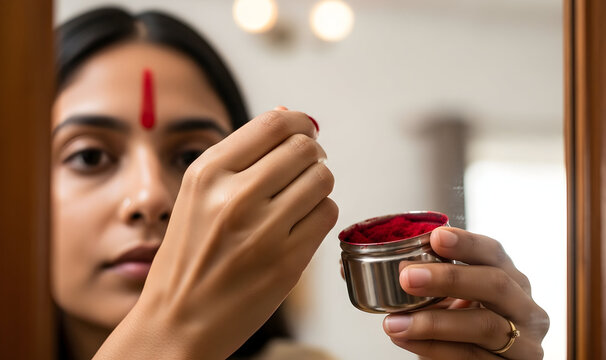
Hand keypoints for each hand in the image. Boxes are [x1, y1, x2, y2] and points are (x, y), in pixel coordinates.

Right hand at [97, 110, 337, 359]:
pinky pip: (327, 214)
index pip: (275, 123)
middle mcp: (234, 196)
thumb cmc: (189, 256)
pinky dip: (320, 214)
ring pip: (322, 179)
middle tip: (305, 167)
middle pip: (304, 148)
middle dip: (312, 154)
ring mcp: (263, 230)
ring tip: (300, 199)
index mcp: (207, 173)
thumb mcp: (197, 196)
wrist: (178, 320)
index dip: (299, 123)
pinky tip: (300, 225)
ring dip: (318, 184)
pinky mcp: (288, 261)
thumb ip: (241, 155)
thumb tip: (286, 114)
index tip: (304, 132)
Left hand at [383, 228, 548, 358]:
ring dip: (433, 322)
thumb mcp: (459, 302)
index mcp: (515, 282)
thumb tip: (404, 266)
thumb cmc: (467, 331)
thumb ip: (439, 284)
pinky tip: (405, 339)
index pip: (495, 253)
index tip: (436, 237)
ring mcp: (526, 344)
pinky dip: (433, 348)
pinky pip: (471, 357)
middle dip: (450, 278)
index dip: (467, 243)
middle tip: (407, 277)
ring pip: (484, 326)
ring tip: (395, 322)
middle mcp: (528, 310)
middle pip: (496, 284)